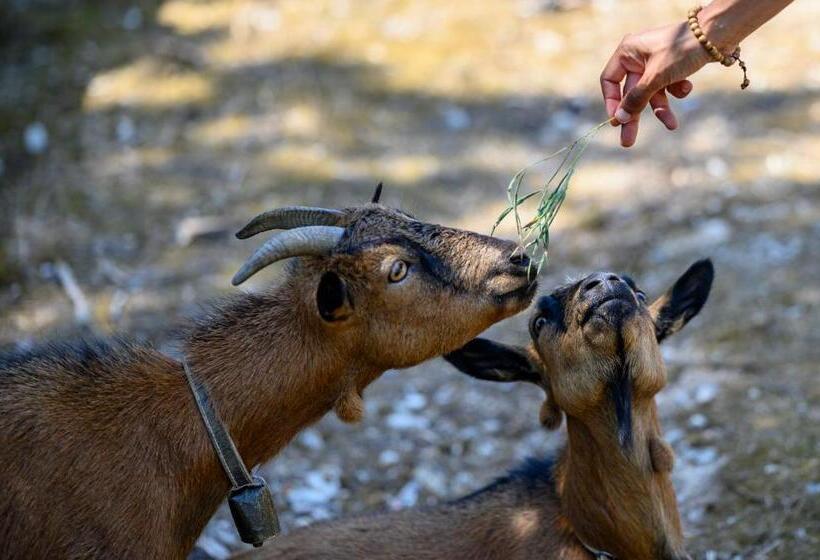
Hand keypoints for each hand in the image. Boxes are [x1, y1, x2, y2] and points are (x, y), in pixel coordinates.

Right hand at [600, 21, 713, 146]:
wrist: (718, 35)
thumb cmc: (681, 50)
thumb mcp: (656, 77)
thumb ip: (636, 99)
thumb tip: (619, 119)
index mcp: (627, 52)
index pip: (609, 81)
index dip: (612, 102)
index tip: (617, 121)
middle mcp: (638, 57)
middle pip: (631, 92)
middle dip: (634, 115)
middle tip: (628, 141)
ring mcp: (655, 62)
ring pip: (652, 92)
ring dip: (662, 108)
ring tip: (671, 125)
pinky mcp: (671, 66)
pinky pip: (667, 85)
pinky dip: (676, 91)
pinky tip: (687, 88)